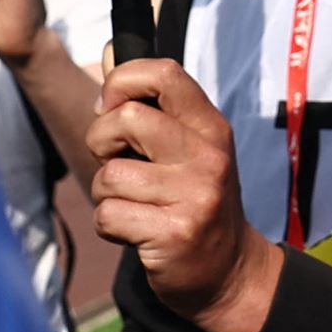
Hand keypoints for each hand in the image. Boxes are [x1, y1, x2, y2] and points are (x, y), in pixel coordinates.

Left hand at [88, 56, 283, 331]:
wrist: (230, 275)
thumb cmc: (194, 202)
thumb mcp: (187, 149)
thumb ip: (152, 107)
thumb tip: (107, 56)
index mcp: (210, 127)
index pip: (163, 72)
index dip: (122, 81)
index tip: (111, 108)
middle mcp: (208, 156)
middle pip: (127, 118)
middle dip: (100, 141)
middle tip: (114, 163)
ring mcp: (194, 196)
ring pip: (109, 175)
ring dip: (105, 193)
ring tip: (132, 205)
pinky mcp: (174, 234)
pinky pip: (108, 215)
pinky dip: (108, 225)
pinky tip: (134, 231)